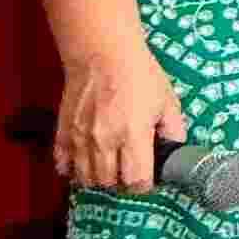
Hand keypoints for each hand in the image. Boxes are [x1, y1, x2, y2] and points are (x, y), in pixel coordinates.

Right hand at [56, 43, 187, 192]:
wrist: (102, 53)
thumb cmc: (139, 75)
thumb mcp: (168, 101)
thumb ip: (174, 130)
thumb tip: (176, 151)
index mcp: (133, 135)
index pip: (136, 181)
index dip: (145, 184)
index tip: (148, 177)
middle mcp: (104, 141)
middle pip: (110, 184)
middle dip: (123, 183)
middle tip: (130, 171)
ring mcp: (80, 138)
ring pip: (86, 179)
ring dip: (100, 179)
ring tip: (110, 168)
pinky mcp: (63, 132)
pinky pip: (62, 165)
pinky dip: (73, 170)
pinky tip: (85, 164)